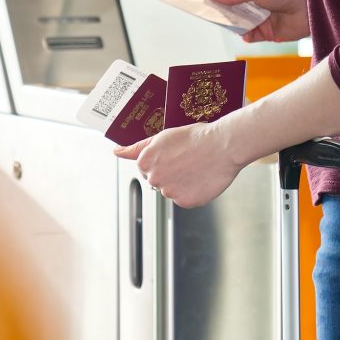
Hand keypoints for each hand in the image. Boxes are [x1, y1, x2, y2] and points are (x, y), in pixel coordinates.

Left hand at [114, 122, 243, 207]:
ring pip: (172, 192)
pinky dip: (193, 192)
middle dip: (170, 174)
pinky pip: (185, 200)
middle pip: (158, 182)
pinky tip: (201, 178)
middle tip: (187, 161)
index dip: (162, 161)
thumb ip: (137, 148)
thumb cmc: (195, 138)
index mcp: (144, 162)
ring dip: (181, 184)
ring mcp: (169, 192)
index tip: (174, 156)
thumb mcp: (162, 137)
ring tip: (196, 168)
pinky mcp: (184, 202)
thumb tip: (116, 152)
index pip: (146, 169)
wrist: (222, 145)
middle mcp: (153, 179)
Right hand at [206, 0, 308, 43]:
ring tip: (223, 22)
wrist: (310, 8)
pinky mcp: (264, 32)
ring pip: (236, 22)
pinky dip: (245, 35)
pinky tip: (244, 33)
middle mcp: (252, 2)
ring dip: (231, 23)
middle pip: (229, 7)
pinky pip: (248, 35)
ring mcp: (257, 17)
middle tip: (204, 11)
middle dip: (219, 9)